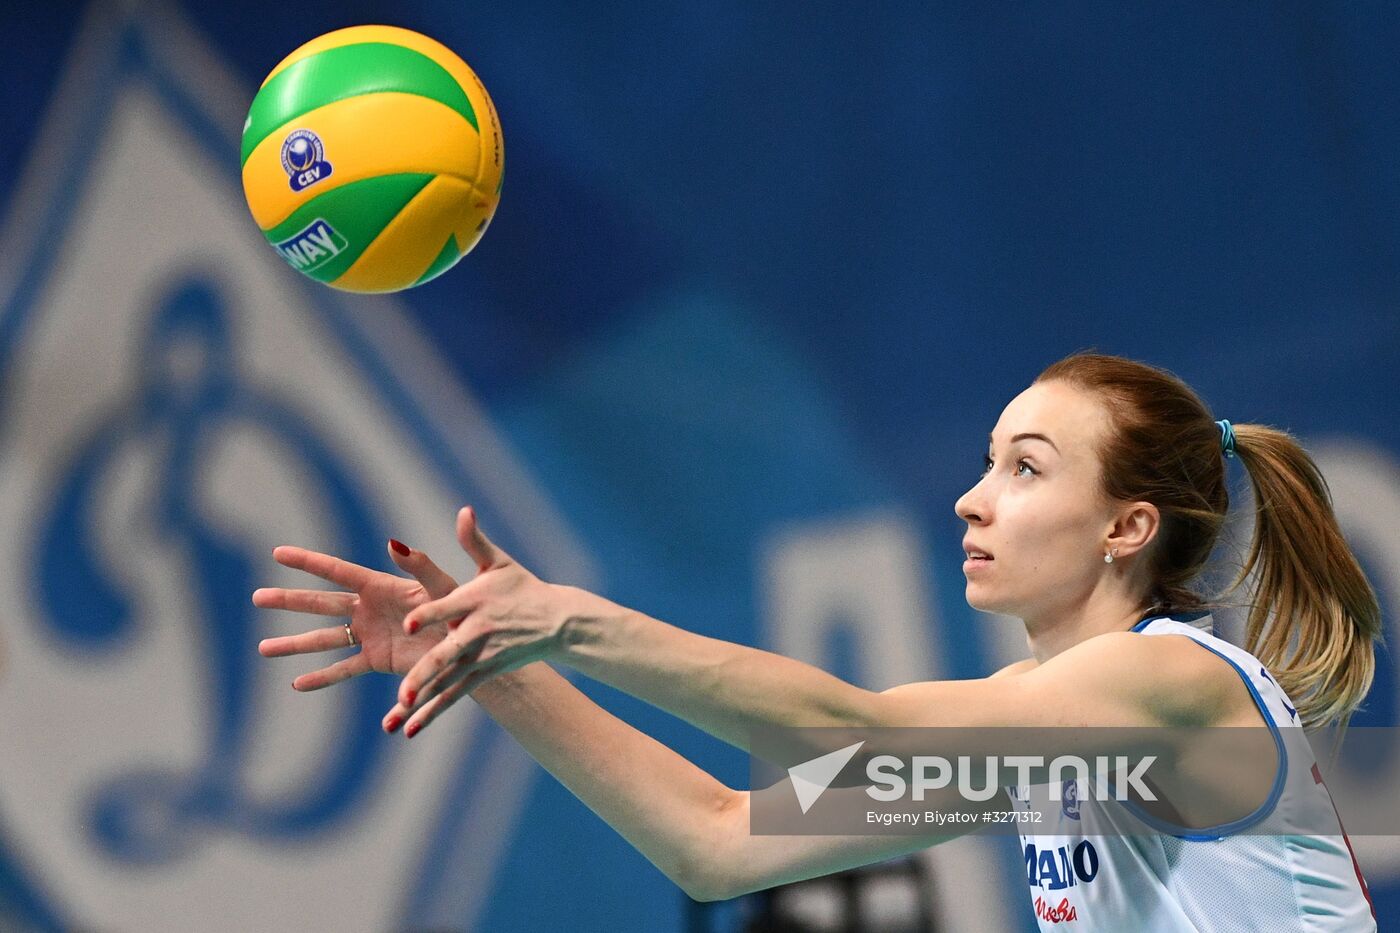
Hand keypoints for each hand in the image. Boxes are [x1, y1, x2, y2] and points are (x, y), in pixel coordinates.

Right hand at [254, 542, 459, 691]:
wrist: (473, 647)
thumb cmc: (463, 610)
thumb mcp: (442, 588)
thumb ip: (420, 566)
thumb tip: (393, 542)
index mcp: (381, 586)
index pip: (337, 571)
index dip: (308, 562)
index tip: (277, 552)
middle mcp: (369, 609)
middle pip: (321, 604)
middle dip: (289, 600)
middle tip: (256, 597)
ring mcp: (370, 635)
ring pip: (324, 639)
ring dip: (294, 644)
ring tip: (263, 648)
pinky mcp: (377, 661)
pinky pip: (344, 669)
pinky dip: (322, 677)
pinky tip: (296, 684)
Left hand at [385, 506, 575, 737]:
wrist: (558, 622)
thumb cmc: (522, 586)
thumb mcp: (499, 562)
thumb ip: (474, 540)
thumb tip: (464, 510)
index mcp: (476, 600)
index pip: (448, 607)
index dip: (428, 614)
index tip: (408, 623)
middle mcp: (476, 631)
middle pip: (447, 653)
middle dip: (426, 671)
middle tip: (405, 688)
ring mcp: (481, 656)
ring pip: (448, 680)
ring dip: (425, 699)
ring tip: (401, 713)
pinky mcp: (485, 672)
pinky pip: (455, 694)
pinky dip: (433, 711)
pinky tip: (408, 729)